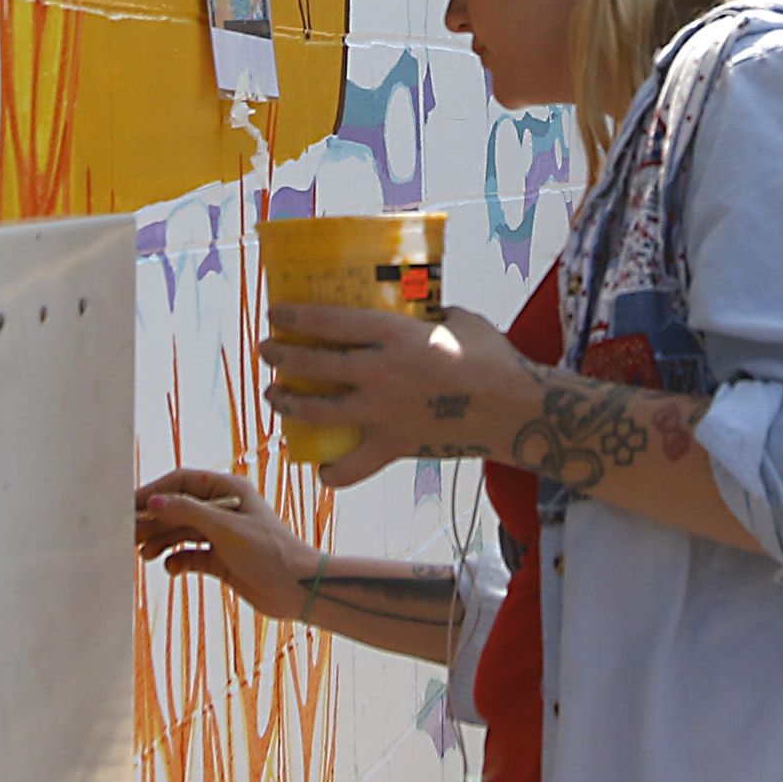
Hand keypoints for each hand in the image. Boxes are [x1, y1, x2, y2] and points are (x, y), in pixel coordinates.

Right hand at [133, 469, 315, 620]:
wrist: (298, 589)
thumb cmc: (269, 552)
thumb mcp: (225, 529)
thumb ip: (188, 513)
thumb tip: (153, 502)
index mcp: (228, 489)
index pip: (181, 482)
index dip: (153, 492)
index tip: (129, 507)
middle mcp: (223, 508)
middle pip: (177, 508)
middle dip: (153, 520)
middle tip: (127, 535)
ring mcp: (222, 534)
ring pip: (181, 532)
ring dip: (161, 541)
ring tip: (143, 555)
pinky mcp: (222, 559)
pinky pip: (191, 555)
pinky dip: (178, 560)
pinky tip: (172, 568)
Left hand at [260, 303, 534, 489]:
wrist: (514, 410)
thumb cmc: (492, 357)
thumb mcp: (459, 320)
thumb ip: (432, 315)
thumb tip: (421, 309)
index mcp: (394, 335)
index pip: (329, 323)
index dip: (296, 318)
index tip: (275, 314)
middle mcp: (379, 373)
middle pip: (314, 365)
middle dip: (282, 357)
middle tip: (268, 352)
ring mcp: (382, 413)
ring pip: (318, 411)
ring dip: (289, 403)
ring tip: (276, 397)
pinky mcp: (394, 447)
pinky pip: (352, 468)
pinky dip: (333, 472)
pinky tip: (323, 468)